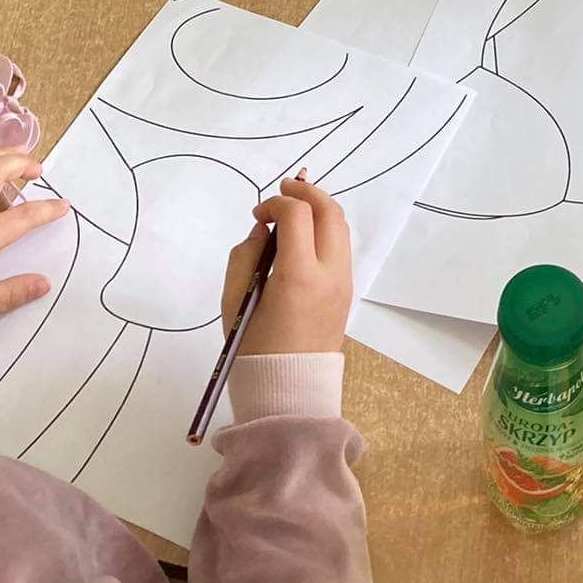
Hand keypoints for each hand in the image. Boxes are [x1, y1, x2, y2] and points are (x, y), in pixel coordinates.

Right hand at [223, 175, 352, 356]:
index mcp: (299, 277)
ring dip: (319, 210)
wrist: (288, 394)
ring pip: (340, 228)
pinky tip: (302, 236)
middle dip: (307, 193)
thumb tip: (262, 229)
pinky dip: (325, 231)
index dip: (276, 203)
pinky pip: (340, 248)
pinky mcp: (347, 293)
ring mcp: (343, 284)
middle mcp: (329, 275)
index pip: (297, 216)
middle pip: (330, 212)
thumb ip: (244, 256)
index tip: (257, 214)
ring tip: (293, 209)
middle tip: (284, 188)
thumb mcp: (235, 301)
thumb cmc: (253, 350)